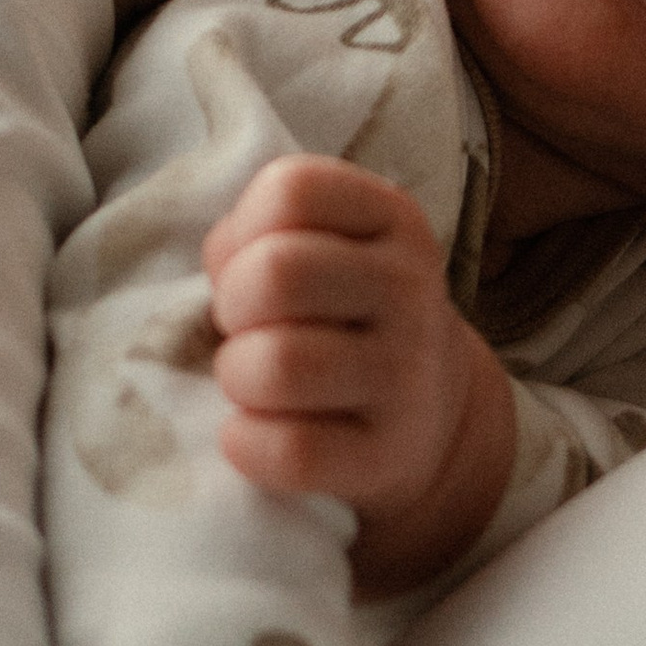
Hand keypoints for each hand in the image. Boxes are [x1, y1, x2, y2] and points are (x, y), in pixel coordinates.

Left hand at [206, 156, 518, 590]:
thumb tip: (219, 266)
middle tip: (245, 329)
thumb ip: (260, 234)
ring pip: (276, 365)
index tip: (253, 266)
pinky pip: (290, 451)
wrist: (425, 417)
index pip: (291, 190)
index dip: (244, 232)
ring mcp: (408, 375)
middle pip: (277, 273)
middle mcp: (411, 289)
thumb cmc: (342, 316)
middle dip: (232, 306)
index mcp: (393, 219)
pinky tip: (253, 433)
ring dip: (237, 376)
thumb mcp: (324, 249)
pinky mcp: (389, 455)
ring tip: (252, 381)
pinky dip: (246, 443)